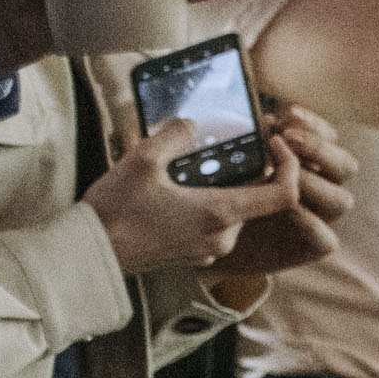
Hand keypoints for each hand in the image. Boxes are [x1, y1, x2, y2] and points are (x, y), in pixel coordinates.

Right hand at [86, 120, 305, 275]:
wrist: (88, 254)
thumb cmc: (113, 213)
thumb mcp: (141, 161)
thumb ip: (174, 136)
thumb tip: (192, 123)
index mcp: (219, 213)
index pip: (285, 194)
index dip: (290, 164)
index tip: (273, 143)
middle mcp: (222, 236)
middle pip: (258, 198)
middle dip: (247, 169)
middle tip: (229, 144)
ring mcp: (208, 249)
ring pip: (235, 210)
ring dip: (224, 186)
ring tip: (194, 165)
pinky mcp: (193, 254)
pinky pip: (214, 224)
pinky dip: (208, 203)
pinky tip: (180, 189)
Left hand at [208, 101, 353, 279]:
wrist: (203, 242)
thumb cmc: (216, 195)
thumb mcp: (225, 160)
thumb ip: (241, 139)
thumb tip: (241, 114)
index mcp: (308, 163)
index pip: (330, 138)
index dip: (315, 124)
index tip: (287, 112)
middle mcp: (320, 189)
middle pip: (345, 166)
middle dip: (319, 149)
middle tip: (287, 139)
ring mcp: (318, 219)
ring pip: (341, 200)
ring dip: (314, 184)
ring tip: (279, 177)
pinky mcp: (309, 248)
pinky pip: (327, 240)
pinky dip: (312, 225)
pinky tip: (290, 210)